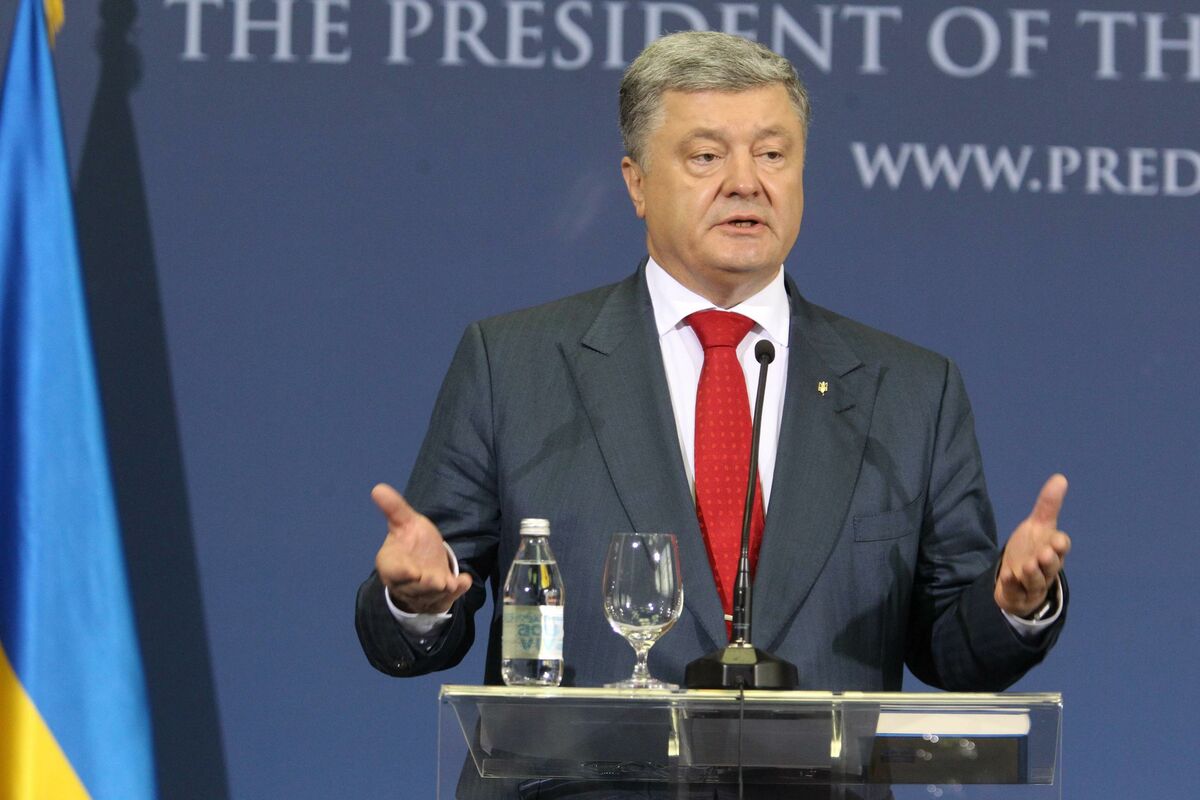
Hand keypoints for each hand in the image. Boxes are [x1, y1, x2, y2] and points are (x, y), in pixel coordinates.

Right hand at [372, 483, 471, 614]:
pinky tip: (465, 581)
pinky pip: (448, 599)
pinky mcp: (440, 599)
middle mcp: (405, 584)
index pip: (393, 572)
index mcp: (391, 565)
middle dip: (426, 585)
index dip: (403, 573)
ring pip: (431, 597)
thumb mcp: (405, 522)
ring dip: (441, 590)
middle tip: (437, 580)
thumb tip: (378, 487)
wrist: (423, 561)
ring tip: (450, 582)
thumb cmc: (411, 540)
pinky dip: (457, 591)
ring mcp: (423, 594)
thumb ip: (394, 509)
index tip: (413, 571)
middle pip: (414, 589)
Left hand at [994, 474, 1071, 617]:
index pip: (1061, 547)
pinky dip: (1012, 585)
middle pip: (1051, 566)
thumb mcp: (1038, 526)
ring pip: (1036, 581)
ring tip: (1027, 566)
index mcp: (1053, 550)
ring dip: (1032, 573)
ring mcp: (1031, 583)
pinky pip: (1015, 591)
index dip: (1060, 544)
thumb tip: (1060, 478)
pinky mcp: (1017, 594)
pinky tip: (1006, 577)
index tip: (1057, 540)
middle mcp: (1045, 568)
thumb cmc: (1032, 549)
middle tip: (1044, 553)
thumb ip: (1048, 505)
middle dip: (1048, 560)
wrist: (1017, 578)